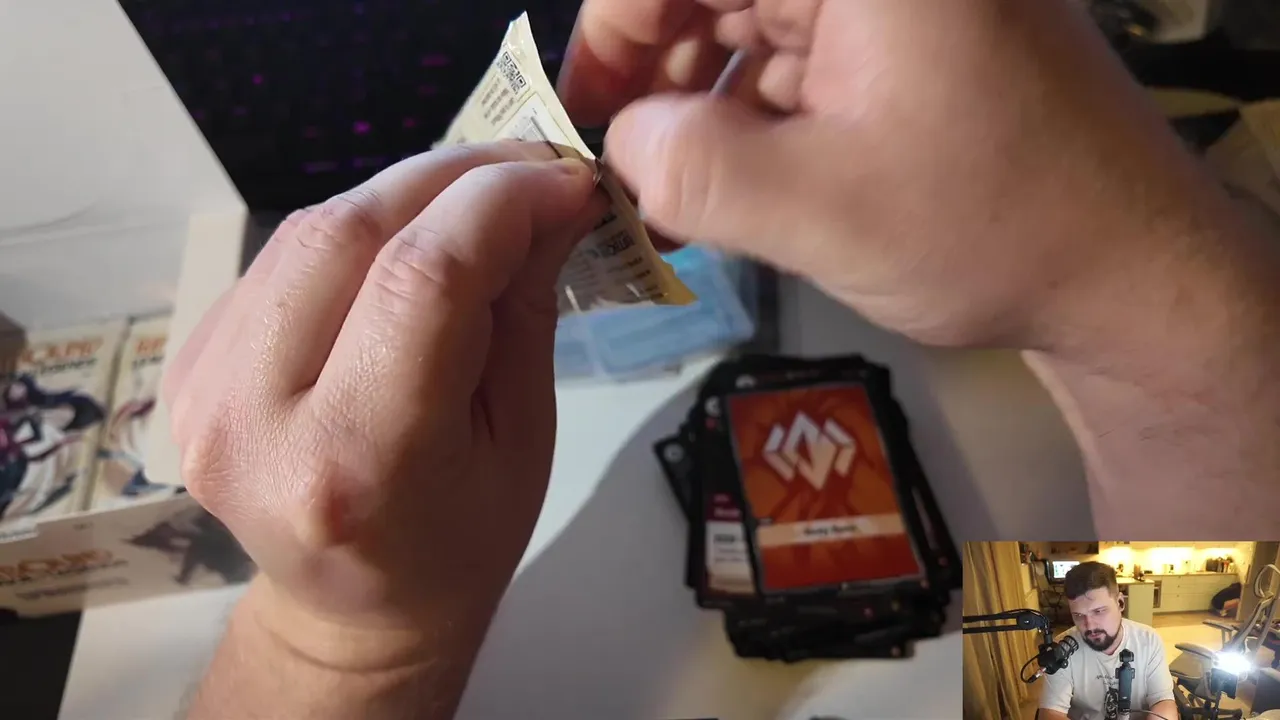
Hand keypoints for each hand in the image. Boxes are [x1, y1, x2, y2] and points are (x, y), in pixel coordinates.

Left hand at [164, 143, 603, 655]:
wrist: (352, 607)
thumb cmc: (459, 541)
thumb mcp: (523, 437)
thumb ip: (525, 307)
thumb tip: (553, 194)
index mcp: (358, 462)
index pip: (425, 279)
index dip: (503, 202)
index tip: (566, 180)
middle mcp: (257, 422)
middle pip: (350, 231)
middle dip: (453, 178)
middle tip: (527, 169)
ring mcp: (205, 392)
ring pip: (308, 229)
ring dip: (405, 194)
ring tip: (476, 200)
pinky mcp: (190, 366)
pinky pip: (282, 257)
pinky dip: (356, 230)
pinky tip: (406, 244)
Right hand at [559, 0, 1239, 352]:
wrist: (1129, 274)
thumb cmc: (991, 227)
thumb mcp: (819, 206)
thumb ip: (690, 168)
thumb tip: (619, 142)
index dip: (612, 32)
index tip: (578, 117)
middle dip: (651, 75)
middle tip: (610, 167)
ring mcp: (893, 5)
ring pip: (749, 29)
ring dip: (695, 108)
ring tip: (659, 196)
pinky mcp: (905, 49)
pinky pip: (794, 66)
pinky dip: (747, 123)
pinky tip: (719, 192)